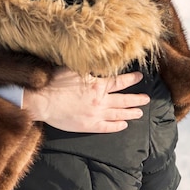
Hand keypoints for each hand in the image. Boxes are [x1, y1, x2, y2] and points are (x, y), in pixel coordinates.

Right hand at [23, 69, 149, 132]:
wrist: (43, 100)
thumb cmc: (55, 82)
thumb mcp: (72, 68)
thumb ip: (87, 67)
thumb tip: (97, 62)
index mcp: (97, 84)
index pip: (119, 81)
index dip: (131, 79)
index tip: (139, 77)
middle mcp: (100, 100)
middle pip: (124, 99)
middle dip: (136, 99)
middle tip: (146, 99)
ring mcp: (96, 114)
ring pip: (119, 114)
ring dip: (130, 113)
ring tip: (140, 112)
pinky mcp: (89, 125)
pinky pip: (107, 127)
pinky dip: (117, 126)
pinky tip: (123, 125)